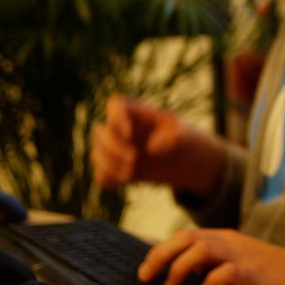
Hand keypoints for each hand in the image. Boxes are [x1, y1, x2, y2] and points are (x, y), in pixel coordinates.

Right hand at [89, 94, 223, 195]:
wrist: (188, 161)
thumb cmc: (185, 140)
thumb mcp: (186, 136)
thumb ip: (173, 138)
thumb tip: (150, 149)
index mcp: (139, 112)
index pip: (115, 104)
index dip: (115, 118)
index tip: (130, 134)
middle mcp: (123, 129)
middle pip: (100, 131)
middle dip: (113, 147)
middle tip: (134, 159)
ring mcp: (119, 149)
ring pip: (96, 153)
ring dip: (109, 165)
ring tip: (130, 173)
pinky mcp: (118, 169)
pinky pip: (101, 175)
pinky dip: (107, 179)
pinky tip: (124, 181)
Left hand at [139, 228, 284, 284]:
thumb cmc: (273, 273)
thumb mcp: (240, 263)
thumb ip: (215, 264)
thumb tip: (185, 277)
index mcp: (225, 238)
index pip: (184, 236)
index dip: (161, 250)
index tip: (145, 269)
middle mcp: (230, 241)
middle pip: (187, 238)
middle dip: (161, 256)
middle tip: (146, 277)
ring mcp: (242, 254)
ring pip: (201, 250)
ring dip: (180, 269)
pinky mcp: (253, 271)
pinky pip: (225, 272)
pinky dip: (210, 283)